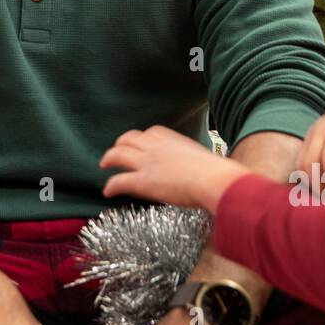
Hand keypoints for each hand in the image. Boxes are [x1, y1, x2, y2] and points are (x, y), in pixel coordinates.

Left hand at [100, 125, 248, 213]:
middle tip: (117, 150)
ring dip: (109, 158)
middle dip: (121, 143)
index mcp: (174, 140)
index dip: (143, 138)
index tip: (141, 142)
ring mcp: (148, 162)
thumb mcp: (208, 162)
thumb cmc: (220, 173)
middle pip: (130, 138)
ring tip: (104, 164)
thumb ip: (202, 164)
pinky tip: (107, 191)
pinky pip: (120, 181)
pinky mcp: (143, 181)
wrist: (215, 180)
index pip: (152, 132)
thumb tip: (216, 172)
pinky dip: (111, 186)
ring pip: (118, 154)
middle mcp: (157, 147)